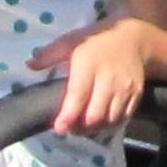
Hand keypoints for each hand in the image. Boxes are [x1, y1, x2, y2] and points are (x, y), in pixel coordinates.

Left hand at [31, 19, 154, 133]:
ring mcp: (125, 88)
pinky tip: (100, 122)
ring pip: (110, 120)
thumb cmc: (96, 39)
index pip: (78, 95)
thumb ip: (49, 54)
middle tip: (70, 128)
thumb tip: (29, 65)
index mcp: (89, 64)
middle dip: (80, 127)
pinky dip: (110, 124)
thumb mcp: (70, 40)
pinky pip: (123, 118)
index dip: (68, 115)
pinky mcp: (136, 94)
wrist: (133, 37)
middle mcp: (109, 79)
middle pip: (95, 114)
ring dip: (95, 129)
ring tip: (84, 127)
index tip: (58, 128)